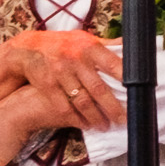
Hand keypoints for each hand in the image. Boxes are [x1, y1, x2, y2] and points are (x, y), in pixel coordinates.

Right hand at [0, 24, 122, 135]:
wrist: (28, 49)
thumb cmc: (62, 45)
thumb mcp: (84, 39)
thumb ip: (106, 46)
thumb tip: (131, 47)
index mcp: (88, 47)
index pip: (112, 64)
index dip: (125, 80)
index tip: (136, 94)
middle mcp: (75, 59)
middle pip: (98, 88)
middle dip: (112, 107)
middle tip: (123, 120)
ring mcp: (60, 72)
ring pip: (81, 101)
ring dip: (95, 117)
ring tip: (104, 126)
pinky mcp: (47, 85)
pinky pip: (64, 107)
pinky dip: (76, 118)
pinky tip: (85, 125)